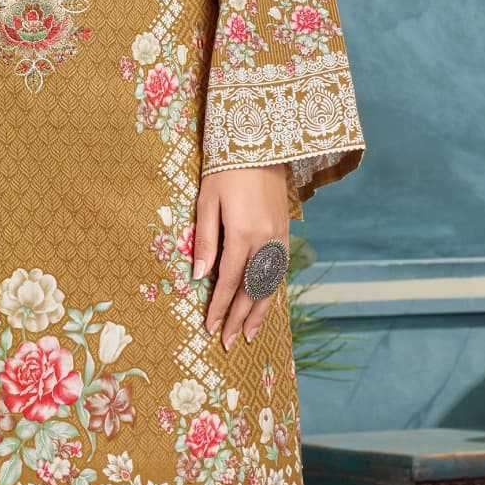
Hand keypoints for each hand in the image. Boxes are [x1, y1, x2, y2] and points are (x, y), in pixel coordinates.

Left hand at [192, 164, 290, 351]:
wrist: (262, 143)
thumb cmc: (225, 169)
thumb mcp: (206, 202)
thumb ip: (204, 240)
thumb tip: (198, 276)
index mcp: (242, 235)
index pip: (229, 282)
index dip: (219, 307)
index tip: (210, 328)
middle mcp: (265, 241)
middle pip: (252, 290)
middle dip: (239, 318)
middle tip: (228, 342)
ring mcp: (279, 237)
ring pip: (270, 284)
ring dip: (260, 311)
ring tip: (249, 333)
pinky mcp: (286, 231)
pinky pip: (279, 270)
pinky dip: (272, 290)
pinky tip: (265, 303)